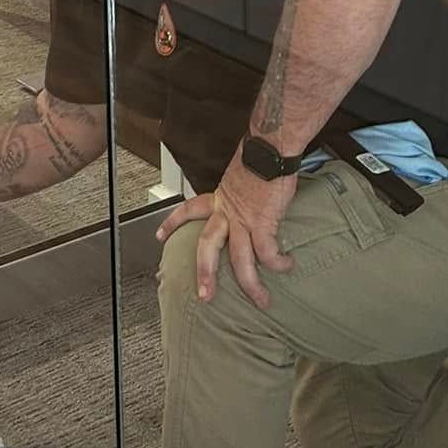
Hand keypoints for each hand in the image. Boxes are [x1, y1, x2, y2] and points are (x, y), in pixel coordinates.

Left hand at [156, 158, 296, 309]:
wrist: (270, 146)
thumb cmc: (259, 155)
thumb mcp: (238, 173)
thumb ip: (237, 190)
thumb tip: (245, 194)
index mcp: (220, 198)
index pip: (189, 209)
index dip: (174, 223)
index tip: (160, 236)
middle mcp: (227, 211)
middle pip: (208, 246)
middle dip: (205, 273)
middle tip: (205, 295)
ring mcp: (244, 219)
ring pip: (240, 259)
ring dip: (250, 284)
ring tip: (260, 301)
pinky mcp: (264, 222)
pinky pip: (269, 252)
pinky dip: (279, 263)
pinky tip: (286, 265)